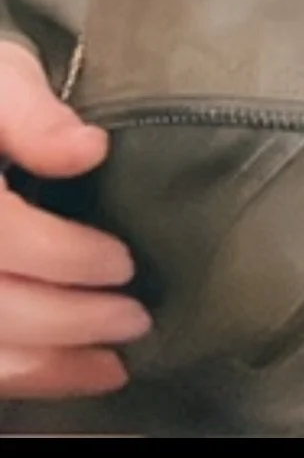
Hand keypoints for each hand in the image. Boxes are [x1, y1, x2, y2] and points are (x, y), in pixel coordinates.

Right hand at [0, 38, 150, 398]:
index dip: (63, 257)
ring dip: (54, 364)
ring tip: (117, 357)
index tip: (123, 262)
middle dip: (69, 321)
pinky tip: (80, 372)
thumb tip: (88, 149)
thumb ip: (34, 113)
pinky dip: (31, 378)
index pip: (3, 234)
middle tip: (137, 318)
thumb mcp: (3, 79)